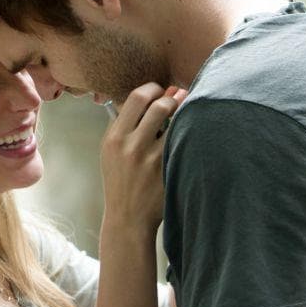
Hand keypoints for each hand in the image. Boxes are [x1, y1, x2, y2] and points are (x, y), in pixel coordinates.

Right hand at [100, 83, 186, 231]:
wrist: (128, 218)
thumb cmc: (122, 179)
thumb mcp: (112, 151)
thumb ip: (127, 123)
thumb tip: (155, 93)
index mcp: (114, 137)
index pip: (137, 97)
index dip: (154, 88)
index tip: (161, 90)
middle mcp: (131, 146)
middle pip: (160, 105)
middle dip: (174, 98)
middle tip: (180, 99)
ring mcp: (152, 160)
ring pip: (177, 123)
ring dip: (185, 115)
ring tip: (188, 115)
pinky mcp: (168, 171)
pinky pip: (184, 143)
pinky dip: (190, 135)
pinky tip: (193, 134)